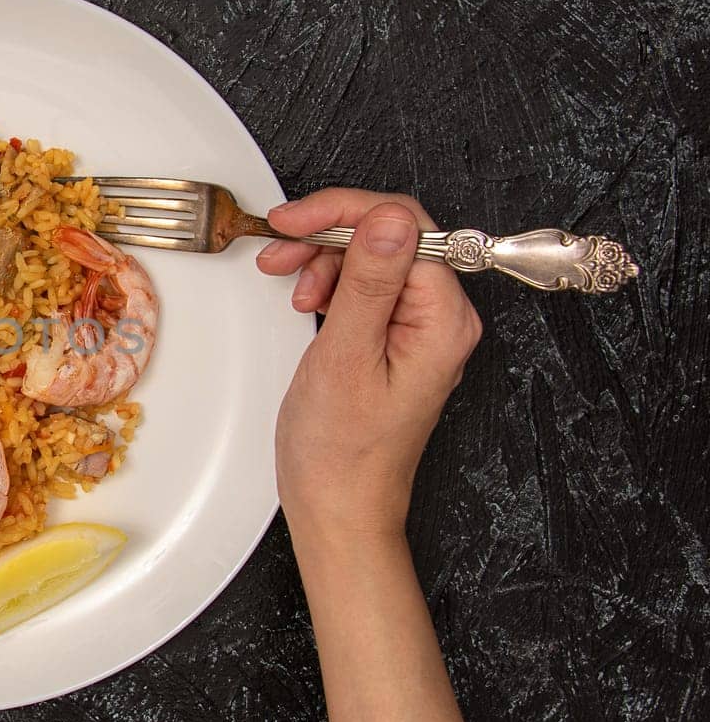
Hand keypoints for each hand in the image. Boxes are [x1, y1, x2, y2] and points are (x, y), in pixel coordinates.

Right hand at [256, 190, 482, 548]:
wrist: (339, 507)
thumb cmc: (342, 453)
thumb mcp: (346, 357)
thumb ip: (370, 282)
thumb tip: (388, 218)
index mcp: (442, 320)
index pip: (404, 227)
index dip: (343, 213)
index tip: (293, 221)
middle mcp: (441, 319)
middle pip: (390, 236)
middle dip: (329, 234)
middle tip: (279, 249)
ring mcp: (420, 329)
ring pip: (374, 257)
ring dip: (325, 258)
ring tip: (290, 283)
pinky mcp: (396, 338)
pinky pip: (368, 286)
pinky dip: (331, 281)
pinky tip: (306, 297)